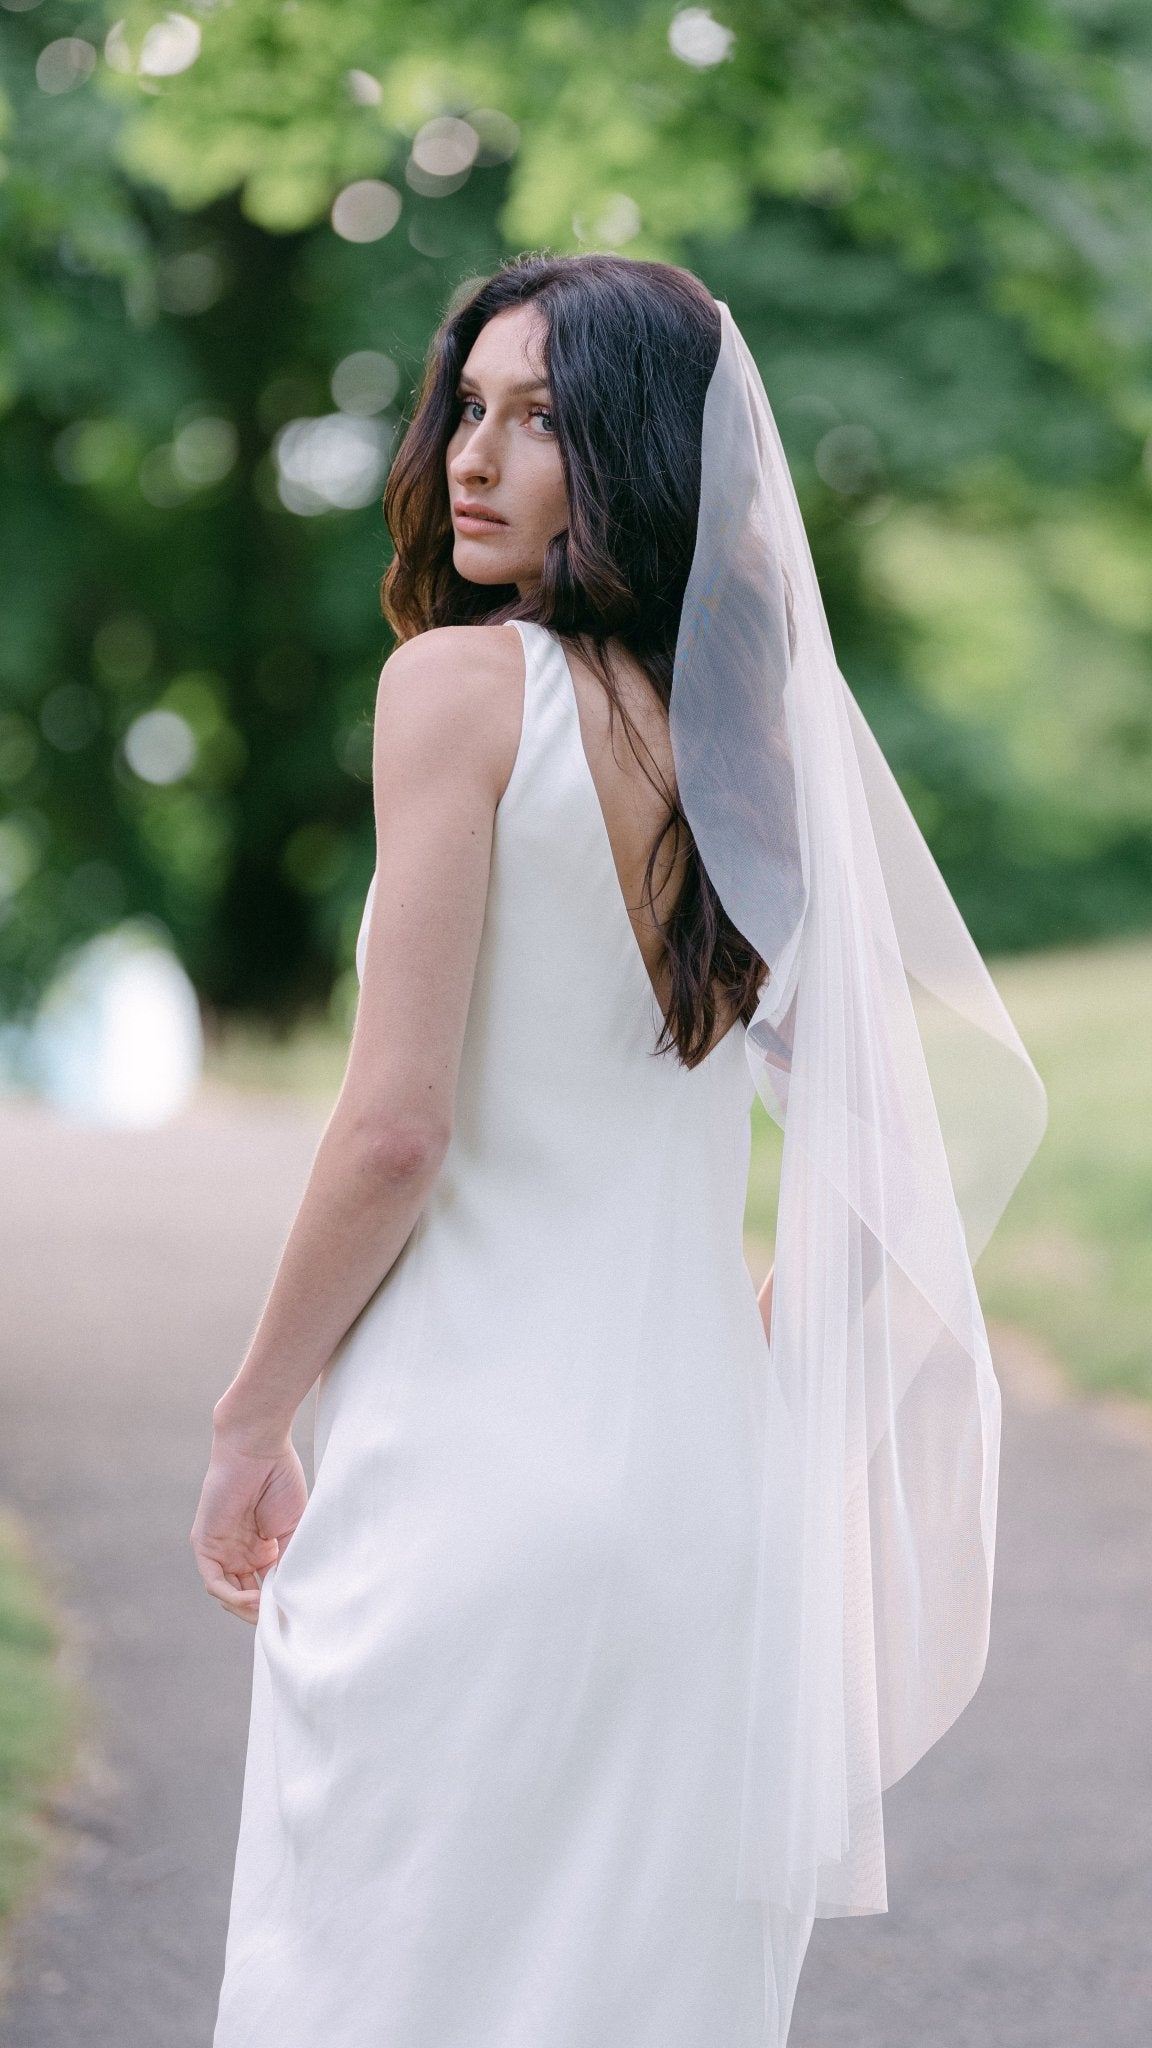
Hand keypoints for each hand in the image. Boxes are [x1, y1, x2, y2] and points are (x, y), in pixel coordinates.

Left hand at [190, 1430, 308, 1625]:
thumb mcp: (293, 1528)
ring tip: (268, 1613)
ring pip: (229, 1593)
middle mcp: (239, 1551)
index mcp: (261, 1548)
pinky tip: (253, 1598)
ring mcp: (221, 1549)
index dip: (278, 1603)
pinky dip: (232, 1594)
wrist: (258, 1447)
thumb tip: (294, 1598)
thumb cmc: (279, 1479)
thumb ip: (290, 1561)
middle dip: (262, 1612)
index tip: (297, 1615)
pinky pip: (214, 1580)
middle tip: (283, 1621)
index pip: (266, 1587)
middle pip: (246, 1595)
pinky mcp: (204, 1544)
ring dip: (246, 1608)